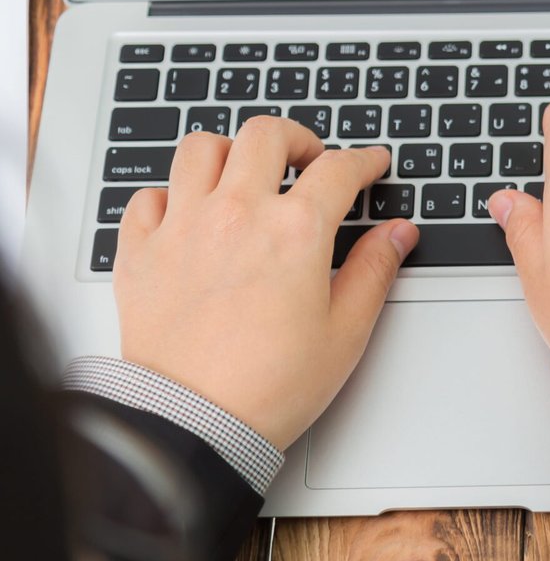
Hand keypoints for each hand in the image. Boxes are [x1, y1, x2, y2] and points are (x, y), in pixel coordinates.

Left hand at [114, 120, 415, 448]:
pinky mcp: (141, 253)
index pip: (340, 168)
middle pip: (266, 135)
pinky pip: (148, 197)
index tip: (371, 164)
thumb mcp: (345, 331)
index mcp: (295, 231)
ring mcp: (184, 228)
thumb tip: (397, 234)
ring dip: (230, 152)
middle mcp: (237, 215)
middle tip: (309, 160)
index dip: (364, 160)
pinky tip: (190, 215)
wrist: (193, 425)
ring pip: (200, 149)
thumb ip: (375, 270)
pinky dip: (171, 195)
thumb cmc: (269, 387)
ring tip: (245, 174)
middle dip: (297, 139)